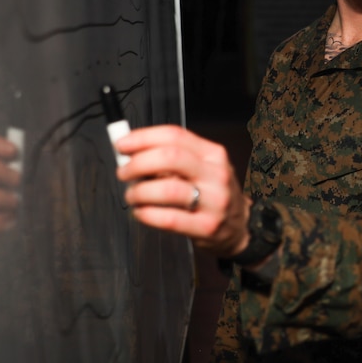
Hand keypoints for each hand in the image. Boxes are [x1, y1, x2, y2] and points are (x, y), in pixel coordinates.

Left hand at [114, 125, 250, 256]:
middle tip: (124, 172)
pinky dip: (147, 215)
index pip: (175, 135)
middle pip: (170, 158)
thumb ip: (171, 158)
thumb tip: (131, 152)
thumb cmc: (211, 194)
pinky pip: (169, 219)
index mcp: (213, 154)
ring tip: (132, 196)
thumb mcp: (202, 168)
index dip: (143, 138)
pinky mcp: (207, 226)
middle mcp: (216, 174)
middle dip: (138, 164)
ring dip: (139, 192)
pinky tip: (141, 213)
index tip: (122, 145)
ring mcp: (214, 201)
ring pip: (168, 189)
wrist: (239, 227)